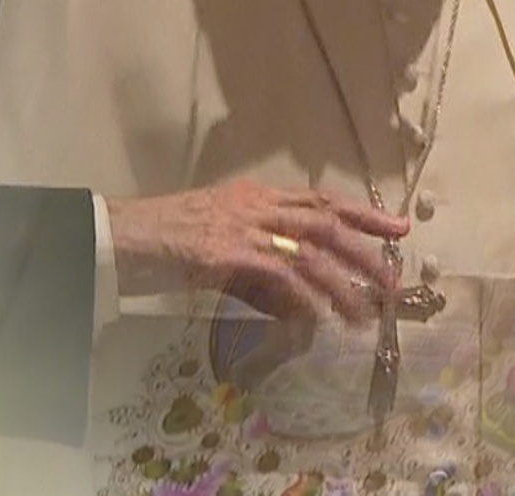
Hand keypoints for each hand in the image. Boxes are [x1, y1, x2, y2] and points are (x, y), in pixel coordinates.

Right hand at [105, 181, 408, 328]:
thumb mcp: (219, 246)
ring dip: (340, 283)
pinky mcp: (225, 253)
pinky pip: (276, 274)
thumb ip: (259, 269)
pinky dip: (301, 295)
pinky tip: (317, 316)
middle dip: (365, 250)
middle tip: (392, 280)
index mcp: (256, 198)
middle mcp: (256, 207)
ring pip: (309, 251)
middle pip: (327, 223)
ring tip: (363, 312)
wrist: (117, 235)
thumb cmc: (161, 242)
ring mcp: (242, 228)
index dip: (363, 213)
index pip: (322, 200)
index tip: (397, 228)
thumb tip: (298, 304)